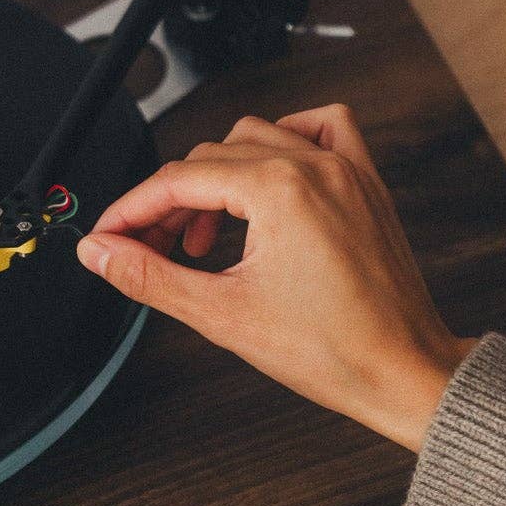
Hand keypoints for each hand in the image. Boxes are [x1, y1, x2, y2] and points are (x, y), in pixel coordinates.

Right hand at [76, 104, 473, 451]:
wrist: (404, 374)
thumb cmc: (336, 353)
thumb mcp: (223, 315)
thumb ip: (151, 276)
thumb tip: (101, 253)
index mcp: (279, 190)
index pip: (179, 180)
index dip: (132, 210)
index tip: (109, 235)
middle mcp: (315, 167)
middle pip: (212, 158)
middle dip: (171, 203)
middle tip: (150, 250)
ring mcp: (346, 172)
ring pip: (257, 141)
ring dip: (219, 179)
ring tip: (204, 238)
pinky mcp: (366, 186)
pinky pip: (322, 131)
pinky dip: (285, 144)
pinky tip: (267, 180)